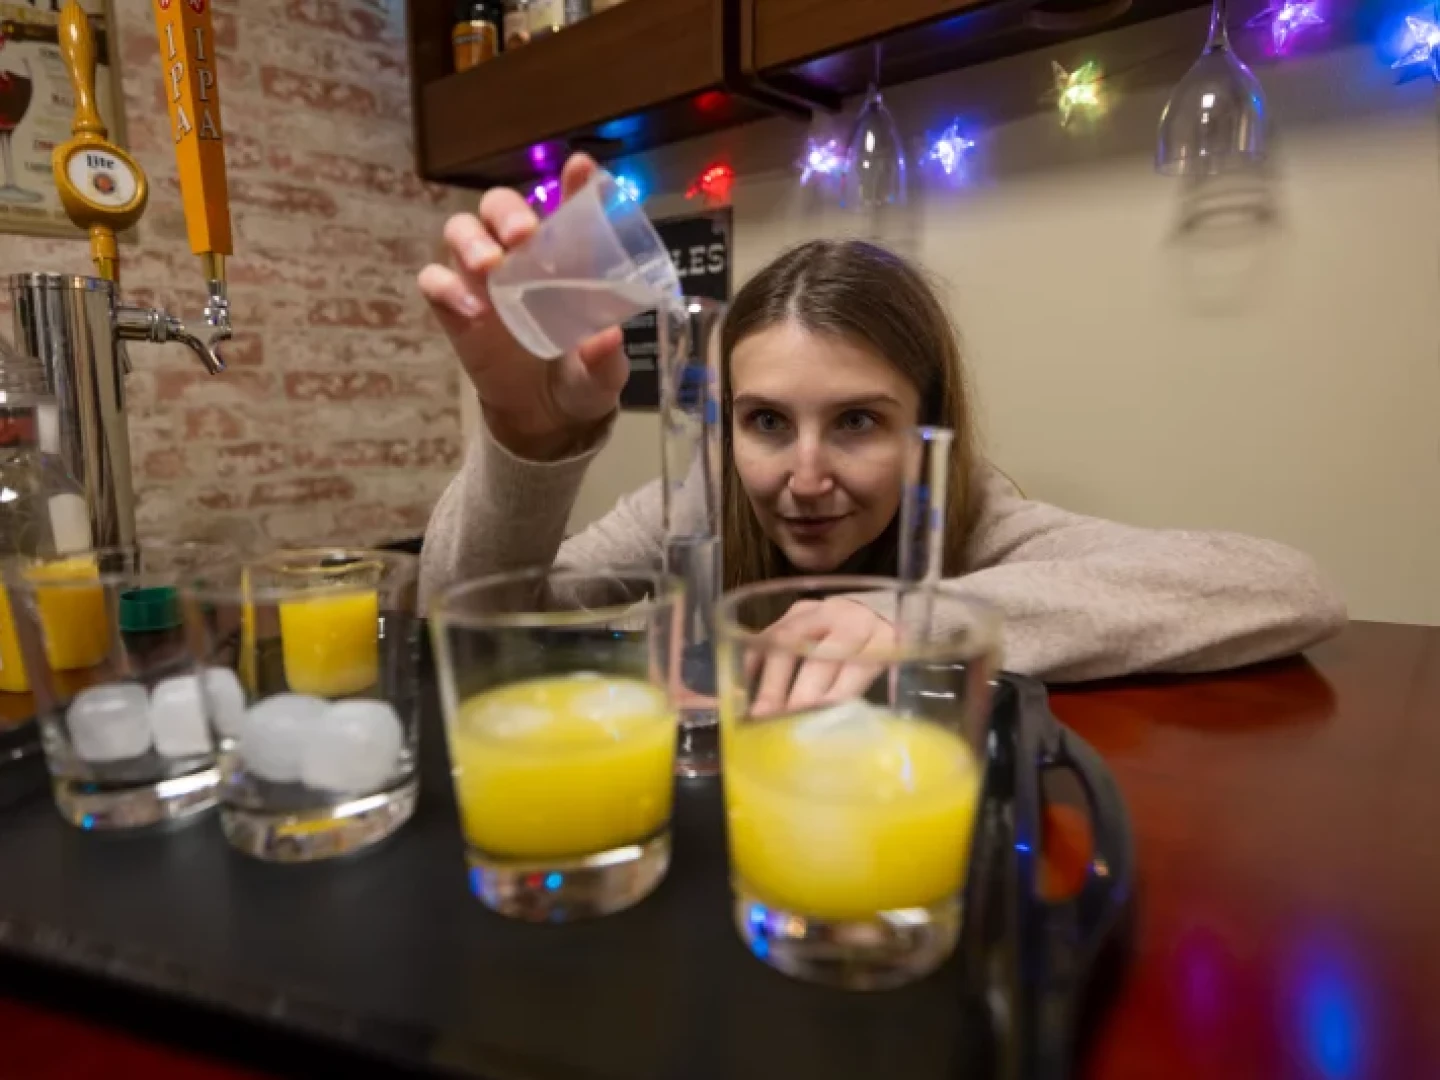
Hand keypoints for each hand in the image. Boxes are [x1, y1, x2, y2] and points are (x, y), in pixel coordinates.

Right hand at [416, 153, 629, 459]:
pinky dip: (446, 288)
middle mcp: (519, 254)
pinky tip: (470, 311)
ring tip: (489, 267)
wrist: (544, 417)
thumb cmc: (581, 376)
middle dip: (507, 212)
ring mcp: (481, 277)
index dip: (575, 183)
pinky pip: (435, 281)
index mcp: (565, 255)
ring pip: (461, 231)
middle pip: (499, 206)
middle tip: (522, 236)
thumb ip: (605, 357)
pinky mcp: (454, 307)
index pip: (568, 206)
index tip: (580, 168)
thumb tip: (607, 337)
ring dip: (471, 241)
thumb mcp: (602, 374)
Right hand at [751, 598, 895, 716]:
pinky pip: (767, 634)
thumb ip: (863, 691)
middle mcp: (846, 619)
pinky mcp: (793, 612)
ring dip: (771, 682)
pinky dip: (752, 661)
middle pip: (819, 653)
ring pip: (787, 641)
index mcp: (878, 636)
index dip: (837, 693)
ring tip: (758, 715)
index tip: (820, 722)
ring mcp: (816, 612)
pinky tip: (741, 687)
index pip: (858, 664)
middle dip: (800, 692)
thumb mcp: (888, 666)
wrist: (872, 610)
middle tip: (784, 724)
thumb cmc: (878, 649)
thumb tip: (836, 735)